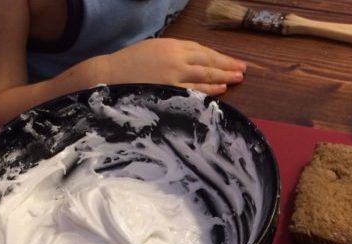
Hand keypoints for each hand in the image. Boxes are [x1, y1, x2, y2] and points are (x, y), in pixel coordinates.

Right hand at [93, 38, 246, 94]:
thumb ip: (173, 55)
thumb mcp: (153, 51)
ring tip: (238, 78)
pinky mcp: (170, 90)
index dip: (219, 57)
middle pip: (208, 62)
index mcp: (172, 46)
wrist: (108, 75)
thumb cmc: (128, 65)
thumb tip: (191, 63)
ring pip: (205, 75)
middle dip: (227, 66)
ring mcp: (174, 75)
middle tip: (243, 70)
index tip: (232, 62)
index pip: (202, 51)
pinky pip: (195, 90)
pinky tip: (221, 90)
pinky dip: (210, 89)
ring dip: (224, 77)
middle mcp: (176, 58)